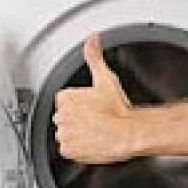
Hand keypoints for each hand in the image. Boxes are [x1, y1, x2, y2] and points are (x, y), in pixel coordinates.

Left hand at [53, 34, 138, 164]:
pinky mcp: (68, 150)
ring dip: (76, 133)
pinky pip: (69, 149)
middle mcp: (61, 116)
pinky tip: (90, 141)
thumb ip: (94, 56)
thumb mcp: (105, 77)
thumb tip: (92, 38)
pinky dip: (78, 148)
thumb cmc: (117, 108)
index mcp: (65, 98)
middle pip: (64, 117)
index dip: (79, 105)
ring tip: (93, 131)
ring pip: (66, 133)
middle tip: (94, 119)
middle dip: (76, 119)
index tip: (89, 107)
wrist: (126, 133)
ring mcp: (64, 134)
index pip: (64, 101)